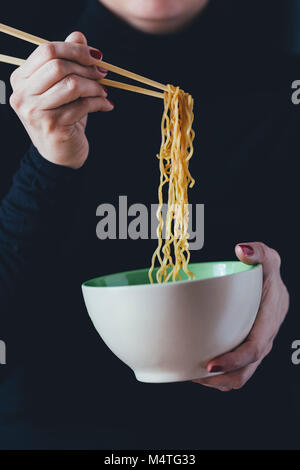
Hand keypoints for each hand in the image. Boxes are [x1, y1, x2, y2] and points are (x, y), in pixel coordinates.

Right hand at [9, 31, 112, 168]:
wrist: (60, 154)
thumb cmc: (62, 117)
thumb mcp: (62, 87)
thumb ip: (67, 60)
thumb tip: (79, 35)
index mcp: (21, 79)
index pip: (47, 50)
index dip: (75, 49)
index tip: (96, 56)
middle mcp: (23, 95)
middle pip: (58, 65)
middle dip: (86, 67)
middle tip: (103, 73)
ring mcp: (35, 112)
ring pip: (71, 84)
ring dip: (94, 86)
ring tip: (103, 91)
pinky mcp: (52, 126)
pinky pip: (82, 105)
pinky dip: (99, 103)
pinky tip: (106, 105)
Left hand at [193, 242, 289, 390]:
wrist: (274, 286)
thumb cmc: (268, 274)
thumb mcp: (268, 258)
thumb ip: (259, 252)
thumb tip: (242, 249)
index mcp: (269, 322)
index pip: (253, 349)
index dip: (232, 361)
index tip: (209, 365)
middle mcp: (264, 340)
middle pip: (244, 371)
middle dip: (219, 378)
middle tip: (192, 375)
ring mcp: (256, 348)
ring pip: (239, 376)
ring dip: (217, 381)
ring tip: (192, 374)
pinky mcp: (247, 349)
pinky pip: (235, 370)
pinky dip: (219, 374)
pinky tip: (199, 365)